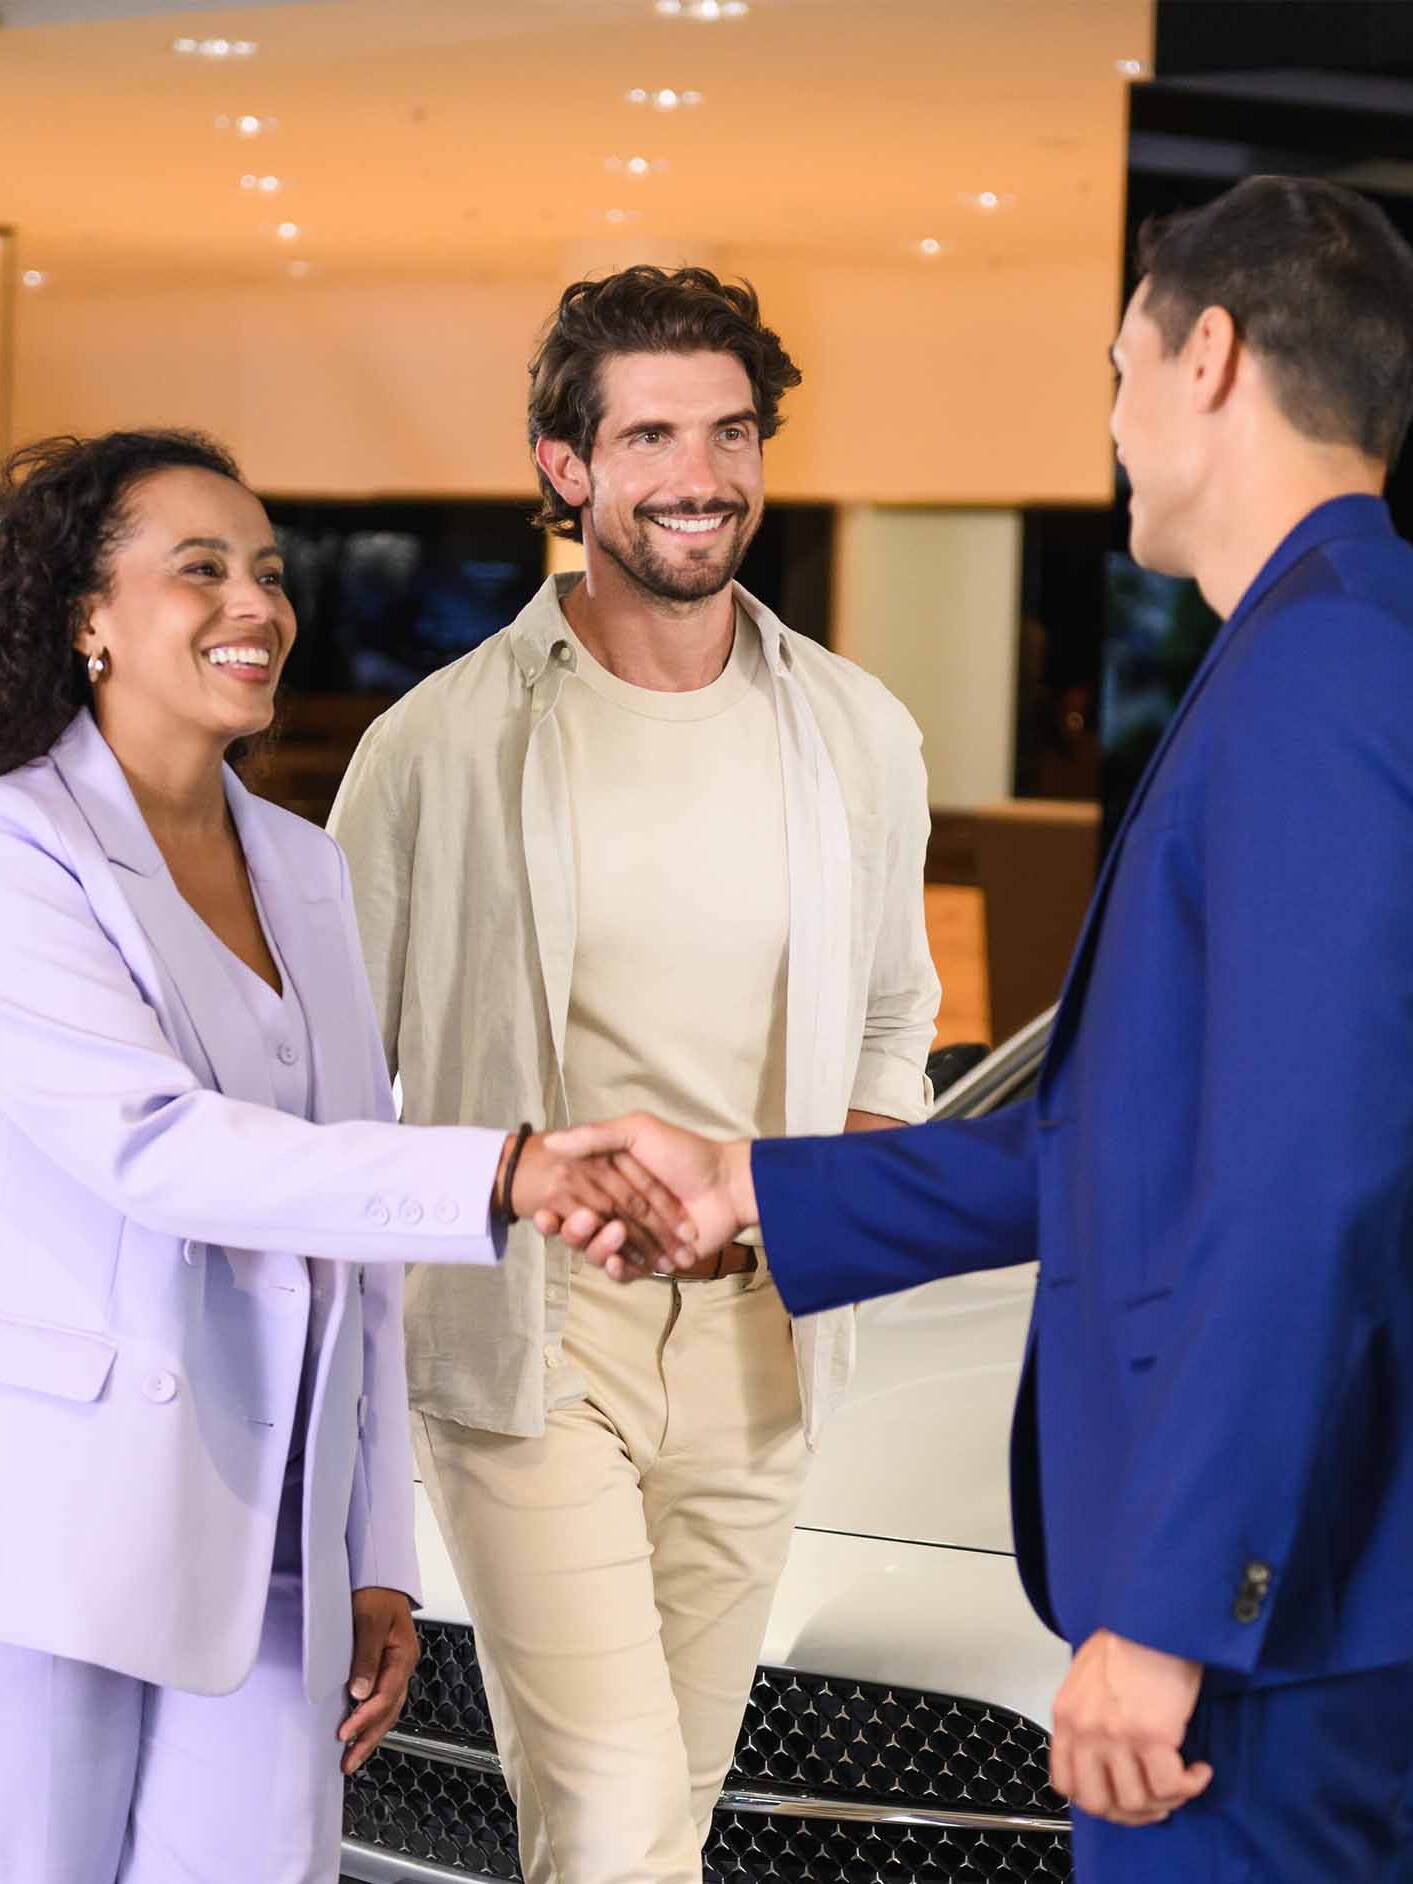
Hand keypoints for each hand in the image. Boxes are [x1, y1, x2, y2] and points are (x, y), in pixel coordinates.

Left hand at [339, 1587, 418, 1775]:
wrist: (379, 1576)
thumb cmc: (375, 1593)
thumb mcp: (369, 1619)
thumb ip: (366, 1656)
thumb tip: (360, 1694)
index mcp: (403, 1656)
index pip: (386, 1696)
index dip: (365, 1718)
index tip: (343, 1734)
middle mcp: (402, 1666)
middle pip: (389, 1711)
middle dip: (368, 1739)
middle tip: (347, 1763)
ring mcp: (395, 1668)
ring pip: (387, 1710)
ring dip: (369, 1735)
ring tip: (350, 1758)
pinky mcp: (384, 1668)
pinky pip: (381, 1700)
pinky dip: (369, 1720)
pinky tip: (357, 1732)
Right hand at [497, 1130, 694, 1269]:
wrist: (727, 1185)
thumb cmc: (685, 1153)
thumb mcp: (639, 1131)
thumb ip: (596, 1136)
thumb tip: (551, 1141)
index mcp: (606, 1182)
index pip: (567, 1201)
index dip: (551, 1211)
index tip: (541, 1213)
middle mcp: (614, 1211)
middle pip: (578, 1231)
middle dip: (572, 1230)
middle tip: (583, 1220)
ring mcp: (632, 1239)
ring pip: (596, 1253)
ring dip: (597, 1247)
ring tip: (614, 1232)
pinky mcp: (650, 1261)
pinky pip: (622, 1272)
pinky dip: (616, 1268)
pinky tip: (617, 1260)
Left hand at [1050, 1628, 1210, 1824]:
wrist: (1155, 1618)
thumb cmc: (1129, 1640)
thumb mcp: (1089, 1678)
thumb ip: (1088, 1717)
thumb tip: (1105, 1754)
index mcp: (1067, 1716)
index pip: (1067, 1784)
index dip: (1098, 1802)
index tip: (1122, 1798)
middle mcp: (1085, 1731)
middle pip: (1100, 1803)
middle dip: (1131, 1813)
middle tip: (1156, 1802)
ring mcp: (1115, 1736)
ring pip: (1137, 1802)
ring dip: (1166, 1801)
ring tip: (1182, 1782)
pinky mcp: (1151, 1736)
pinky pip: (1170, 1787)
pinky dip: (1189, 1787)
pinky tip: (1199, 1771)